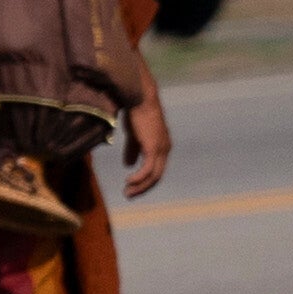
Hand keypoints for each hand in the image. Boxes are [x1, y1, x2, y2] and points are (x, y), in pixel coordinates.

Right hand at [121, 84, 172, 199]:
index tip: (132, 187)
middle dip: (143, 188)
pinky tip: (129, 180)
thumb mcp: (134, 135)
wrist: (139, 99)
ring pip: (153, 175)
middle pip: (157, 176)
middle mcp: (164, 150)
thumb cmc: (136, 113)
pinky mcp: (153, 147)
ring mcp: (160, 149)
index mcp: (161, 147)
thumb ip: (133, 150)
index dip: (145, 181)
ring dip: (140, 186)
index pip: (156, 170)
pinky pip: (148, 169)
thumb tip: (129, 165)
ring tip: (127, 192)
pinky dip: (139, 177)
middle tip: (129, 195)